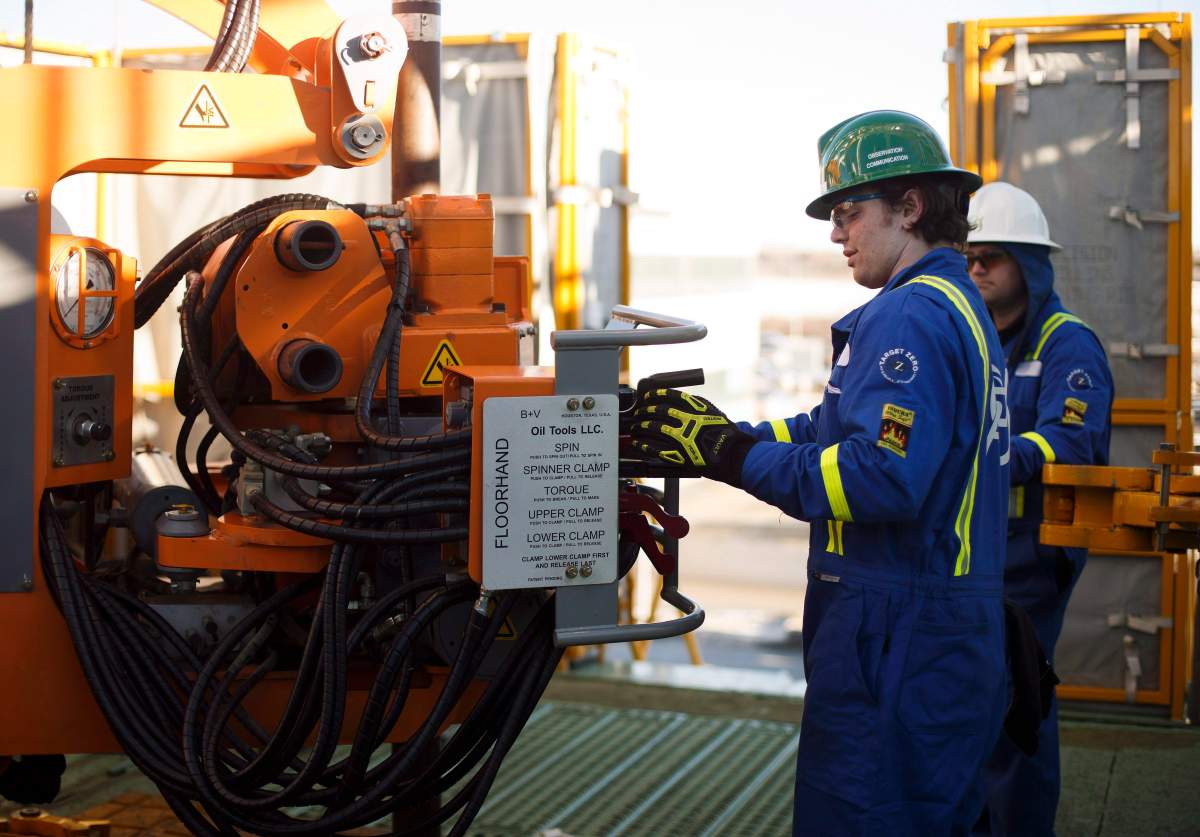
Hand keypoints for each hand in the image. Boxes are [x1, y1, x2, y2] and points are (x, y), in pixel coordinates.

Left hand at [629, 388, 753, 485]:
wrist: (736, 456)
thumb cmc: (728, 436)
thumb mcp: (714, 414)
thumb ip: (697, 407)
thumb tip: (681, 401)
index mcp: (697, 408)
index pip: (671, 396)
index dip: (656, 395)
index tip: (648, 396)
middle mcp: (688, 420)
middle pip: (659, 411)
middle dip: (645, 411)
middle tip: (639, 413)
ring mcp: (684, 437)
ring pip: (655, 429)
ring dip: (642, 427)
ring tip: (636, 427)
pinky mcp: (681, 454)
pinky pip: (657, 449)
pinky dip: (645, 446)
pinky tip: (638, 444)